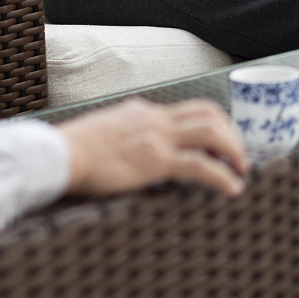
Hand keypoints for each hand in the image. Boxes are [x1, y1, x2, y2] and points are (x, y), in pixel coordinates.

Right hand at [57, 98, 251, 197]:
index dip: (213, 124)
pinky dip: (222, 175)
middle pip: (209, 114)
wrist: (57, 155)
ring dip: (233, 150)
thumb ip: (125, 135)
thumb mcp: (104, 132)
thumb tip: (133, 150)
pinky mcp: (155, 160)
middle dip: (231, 133)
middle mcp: (154, 118)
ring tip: (241, 170)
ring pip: (212, 132)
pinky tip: (232, 188)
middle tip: (239, 156)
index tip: (222, 141)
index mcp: (142, 111)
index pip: (188, 109)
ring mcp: (157, 137)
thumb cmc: (71, 152)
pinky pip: (200, 165)